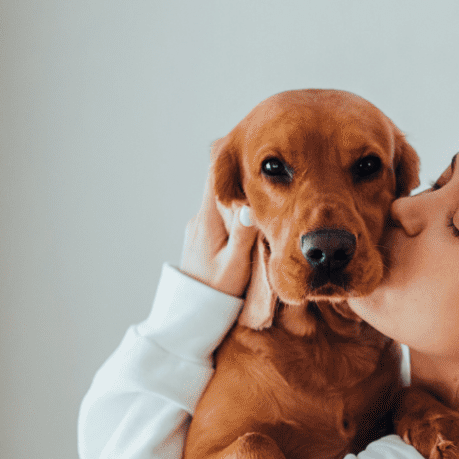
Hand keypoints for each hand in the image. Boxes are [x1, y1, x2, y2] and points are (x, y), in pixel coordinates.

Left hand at [180, 142, 257, 296]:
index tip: (249, 143)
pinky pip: (222, 217)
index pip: (214, 176)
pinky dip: (237, 211)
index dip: (230, 155)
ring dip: (241, 194)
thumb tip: (252, 206)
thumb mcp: (235, 266)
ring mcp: (200, 230)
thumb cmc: (216, 295)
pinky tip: (254, 216)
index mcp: (207, 221)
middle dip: (242, 173)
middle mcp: (201, 220)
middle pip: (221, 184)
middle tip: (267, 163)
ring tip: (266, 188)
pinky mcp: (203, 240)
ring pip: (222, 201)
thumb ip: (244, 236)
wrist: (190, 316)